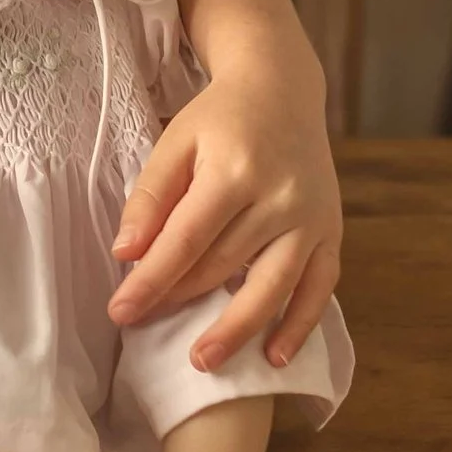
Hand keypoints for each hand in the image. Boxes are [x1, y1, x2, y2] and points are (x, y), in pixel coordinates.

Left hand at [110, 69, 341, 367]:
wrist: (282, 90)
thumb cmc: (218, 119)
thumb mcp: (174, 143)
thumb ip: (150, 197)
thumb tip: (126, 254)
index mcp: (236, 170)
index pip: (186, 240)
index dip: (152, 280)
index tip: (121, 311)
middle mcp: (280, 196)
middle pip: (224, 264)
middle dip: (181, 301)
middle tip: (143, 331)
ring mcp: (311, 216)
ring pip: (273, 285)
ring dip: (238, 329)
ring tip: (204, 362)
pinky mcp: (331, 230)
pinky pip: (320, 286)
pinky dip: (300, 325)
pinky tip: (276, 357)